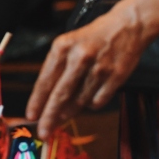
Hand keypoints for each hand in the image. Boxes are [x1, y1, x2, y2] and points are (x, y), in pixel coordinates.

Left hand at [26, 4, 148, 137]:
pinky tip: (90, 98)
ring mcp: (99, 68)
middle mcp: (79, 57)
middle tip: (43, 131)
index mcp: (62, 47)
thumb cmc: (92, 37)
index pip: (45, 80)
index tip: (31, 116)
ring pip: (80, 100)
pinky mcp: (116, 76)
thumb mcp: (68, 44)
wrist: (126, 26)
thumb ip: (58, 69)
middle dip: (50, 116)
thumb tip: (46, 100)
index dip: (37, 101)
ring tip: (65, 114)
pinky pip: (98, 100)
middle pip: (60, 94)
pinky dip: (92, 103)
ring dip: (71, 111)